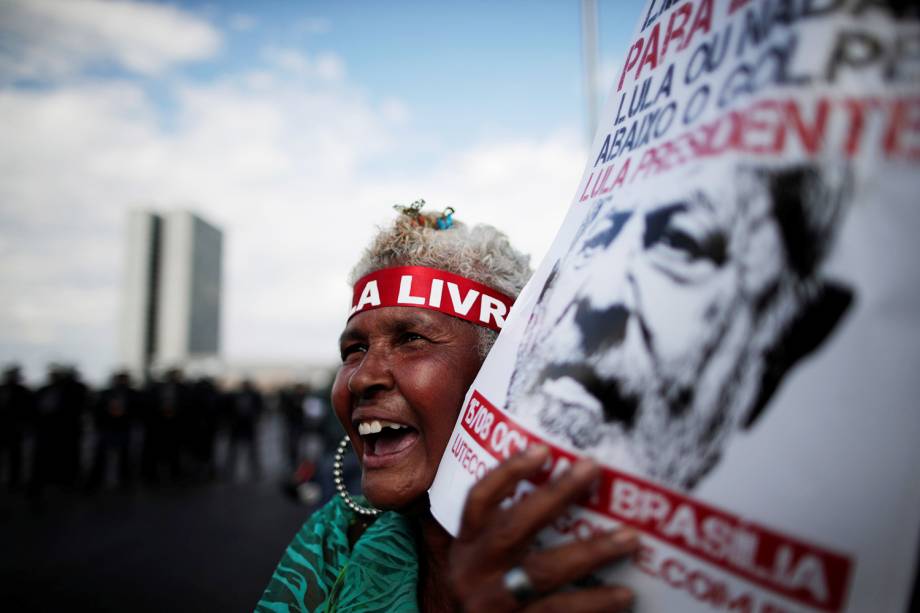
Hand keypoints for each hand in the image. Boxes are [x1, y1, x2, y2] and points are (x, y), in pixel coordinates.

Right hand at [449, 445, 638, 611]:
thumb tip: (538, 481)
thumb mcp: (474, 563)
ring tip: (630, 539)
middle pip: (514, 528)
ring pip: (544, 573)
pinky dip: (595, 604)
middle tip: (592, 470)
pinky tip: (624, 595)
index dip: (507, 473)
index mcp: (466, 548)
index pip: (479, 501)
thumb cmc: (483, 598)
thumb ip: (494, 530)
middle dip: (556, 496)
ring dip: (590, 553)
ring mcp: (495, 606)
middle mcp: (475, 573)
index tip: (542, 450)